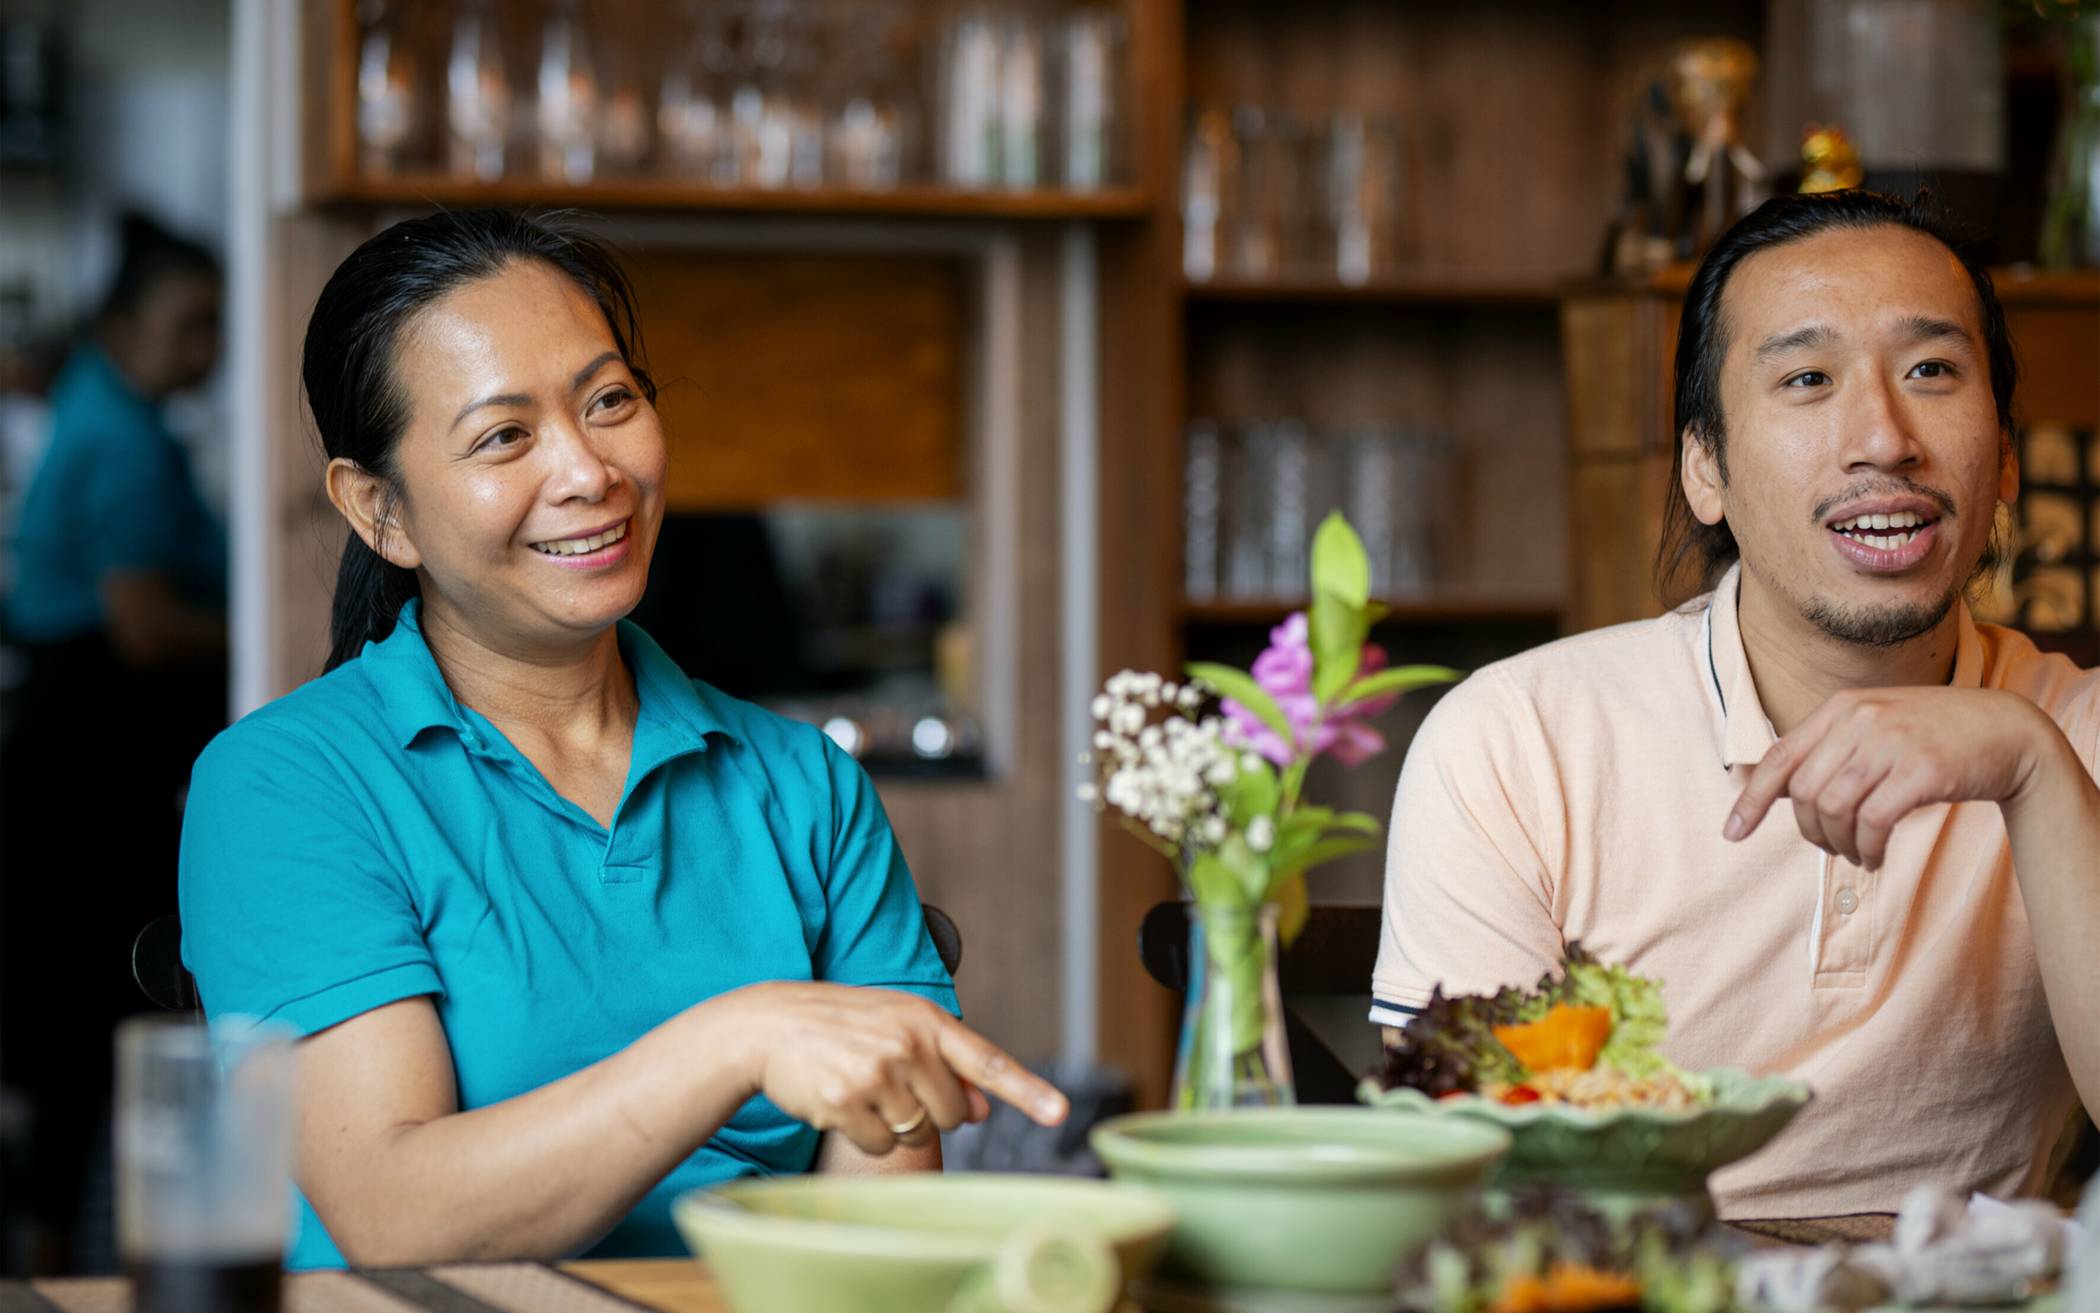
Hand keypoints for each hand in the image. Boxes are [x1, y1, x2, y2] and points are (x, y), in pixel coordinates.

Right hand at [719, 982, 1067, 1156]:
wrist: (770, 1025)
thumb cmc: (842, 1026)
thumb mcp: (897, 1028)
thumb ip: (944, 1063)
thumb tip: (983, 1108)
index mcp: (925, 1020)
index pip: (986, 1061)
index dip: (1027, 1090)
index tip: (1060, 1113)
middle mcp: (906, 1044)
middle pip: (952, 1114)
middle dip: (928, 1111)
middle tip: (891, 1084)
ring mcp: (876, 1073)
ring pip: (916, 1132)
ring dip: (894, 1123)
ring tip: (861, 1087)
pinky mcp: (845, 1101)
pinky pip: (880, 1144)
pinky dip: (864, 1134)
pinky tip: (840, 1102)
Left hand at [1723, 687, 2052, 868]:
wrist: (2007, 731)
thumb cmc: (1931, 736)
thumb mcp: (1874, 729)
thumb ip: (1828, 752)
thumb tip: (1773, 793)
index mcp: (1841, 708)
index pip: (1779, 758)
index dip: (1750, 799)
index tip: (1731, 834)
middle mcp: (1861, 720)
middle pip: (1803, 792)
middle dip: (1809, 832)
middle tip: (1831, 848)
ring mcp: (1892, 743)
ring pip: (1834, 809)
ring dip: (1839, 845)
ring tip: (1858, 855)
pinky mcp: (1923, 771)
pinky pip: (1873, 823)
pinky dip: (1868, 849)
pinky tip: (1875, 858)